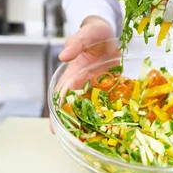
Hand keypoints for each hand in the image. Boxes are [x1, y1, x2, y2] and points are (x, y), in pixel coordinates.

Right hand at [49, 16, 117, 133]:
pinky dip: (113, 112)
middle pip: (75, 106)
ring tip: (93, 140)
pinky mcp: (113, 86)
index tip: (55, 128)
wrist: (110, 30)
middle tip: (73, 141)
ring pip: (93, 107)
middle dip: (72, 123)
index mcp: (74, 73)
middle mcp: (84, 83)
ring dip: (92, 122)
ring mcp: (99, 86)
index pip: (63, 95)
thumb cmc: (95, 32)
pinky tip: (117, 124)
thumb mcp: (87, 33)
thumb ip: (76, 42)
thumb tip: (63, 56)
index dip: (58, 111)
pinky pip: (112, 101)